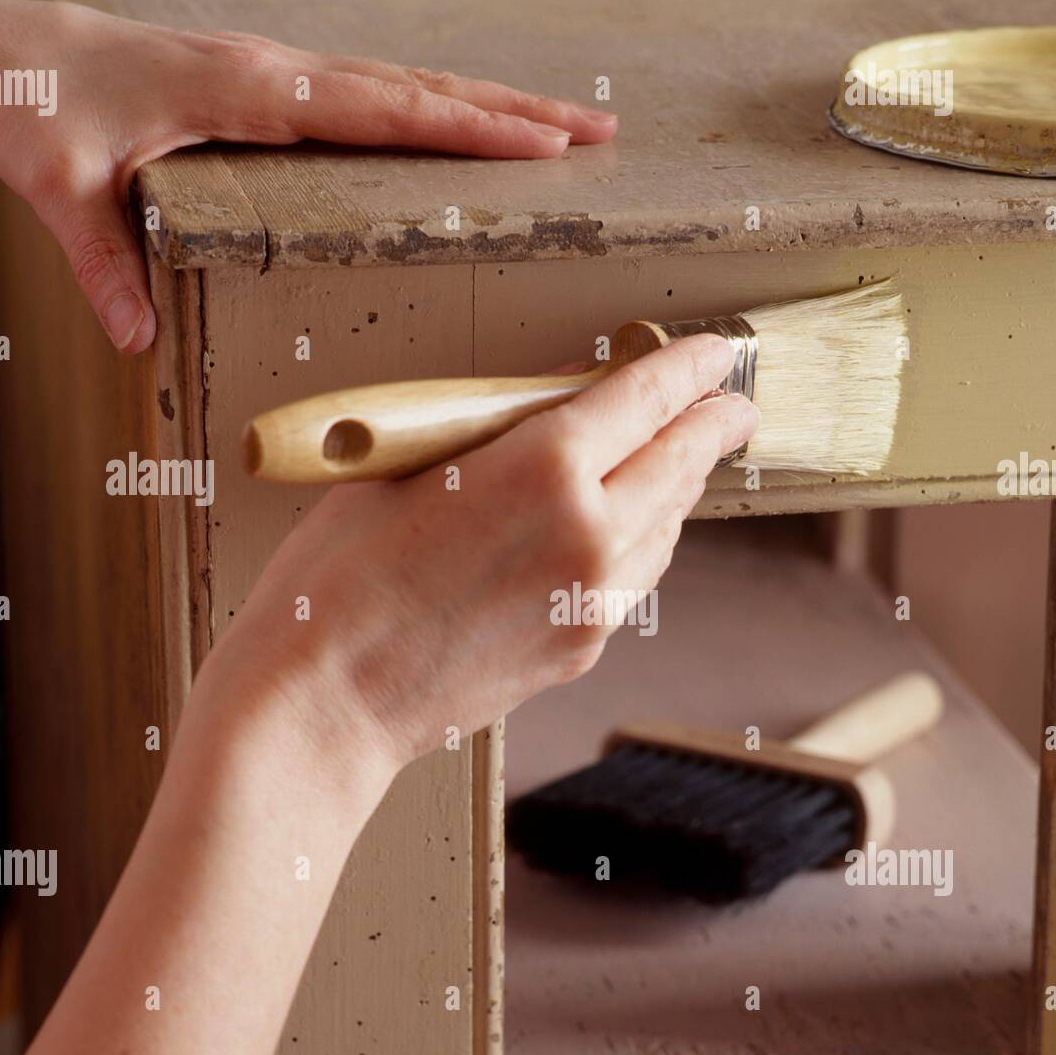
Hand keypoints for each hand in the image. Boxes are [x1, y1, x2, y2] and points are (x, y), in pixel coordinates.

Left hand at [0, 0, 615, 352]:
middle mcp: (278, 75)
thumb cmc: (36, 109)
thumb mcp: (60, 187)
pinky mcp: (275, 91)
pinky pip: (377, 97)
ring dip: (491, 104)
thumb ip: (103, 260)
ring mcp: (281, 76)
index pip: (382, 110)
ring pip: (408, 86)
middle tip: (596, 128)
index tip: (544, 141)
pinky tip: (469, 133)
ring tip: (565, 126)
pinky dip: (438, 110)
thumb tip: (139, 339)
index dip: (467, 128)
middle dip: (517, 108)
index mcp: (248, 92)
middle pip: (422, 89)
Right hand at [200, 335, 758, 806]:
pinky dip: (645, 539)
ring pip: (669, 525)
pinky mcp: (584, 644)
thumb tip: (562, 394)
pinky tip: (628, 525)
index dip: (692, 367)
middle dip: (714, 424)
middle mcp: (591, 532)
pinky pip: (637, 576)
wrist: (327, 700)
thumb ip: (500, 425)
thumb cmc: (340, 578)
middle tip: (728, 405)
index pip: (649, 397)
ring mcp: (595, 597)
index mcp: (546, 468)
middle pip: (682, 461)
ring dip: (679, 484)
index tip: (714, 355)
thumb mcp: (409, 463)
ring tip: (677, 458)